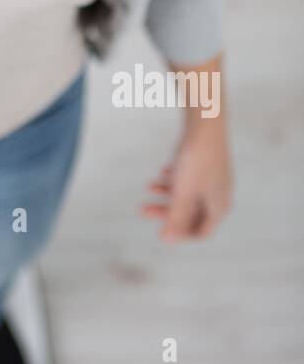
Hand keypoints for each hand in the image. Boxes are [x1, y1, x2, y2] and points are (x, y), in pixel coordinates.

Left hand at [141, 123, 233, 241]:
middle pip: (192, 213)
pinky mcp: (208, 162)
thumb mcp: (183, 193)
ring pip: (189, 194)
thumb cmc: (197, 160)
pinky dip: (175, 179)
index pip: (202, 232)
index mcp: (219, 206)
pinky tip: (163, 172)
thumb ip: (176, 218)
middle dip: (167, 212)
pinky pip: (191, 178)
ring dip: (168, 194)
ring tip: (149, 186)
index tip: (161, 230)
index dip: (181, 234)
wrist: (206, 123)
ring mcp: (215, 177)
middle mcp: (220, 194)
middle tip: (144, 209)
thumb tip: (168, 241)